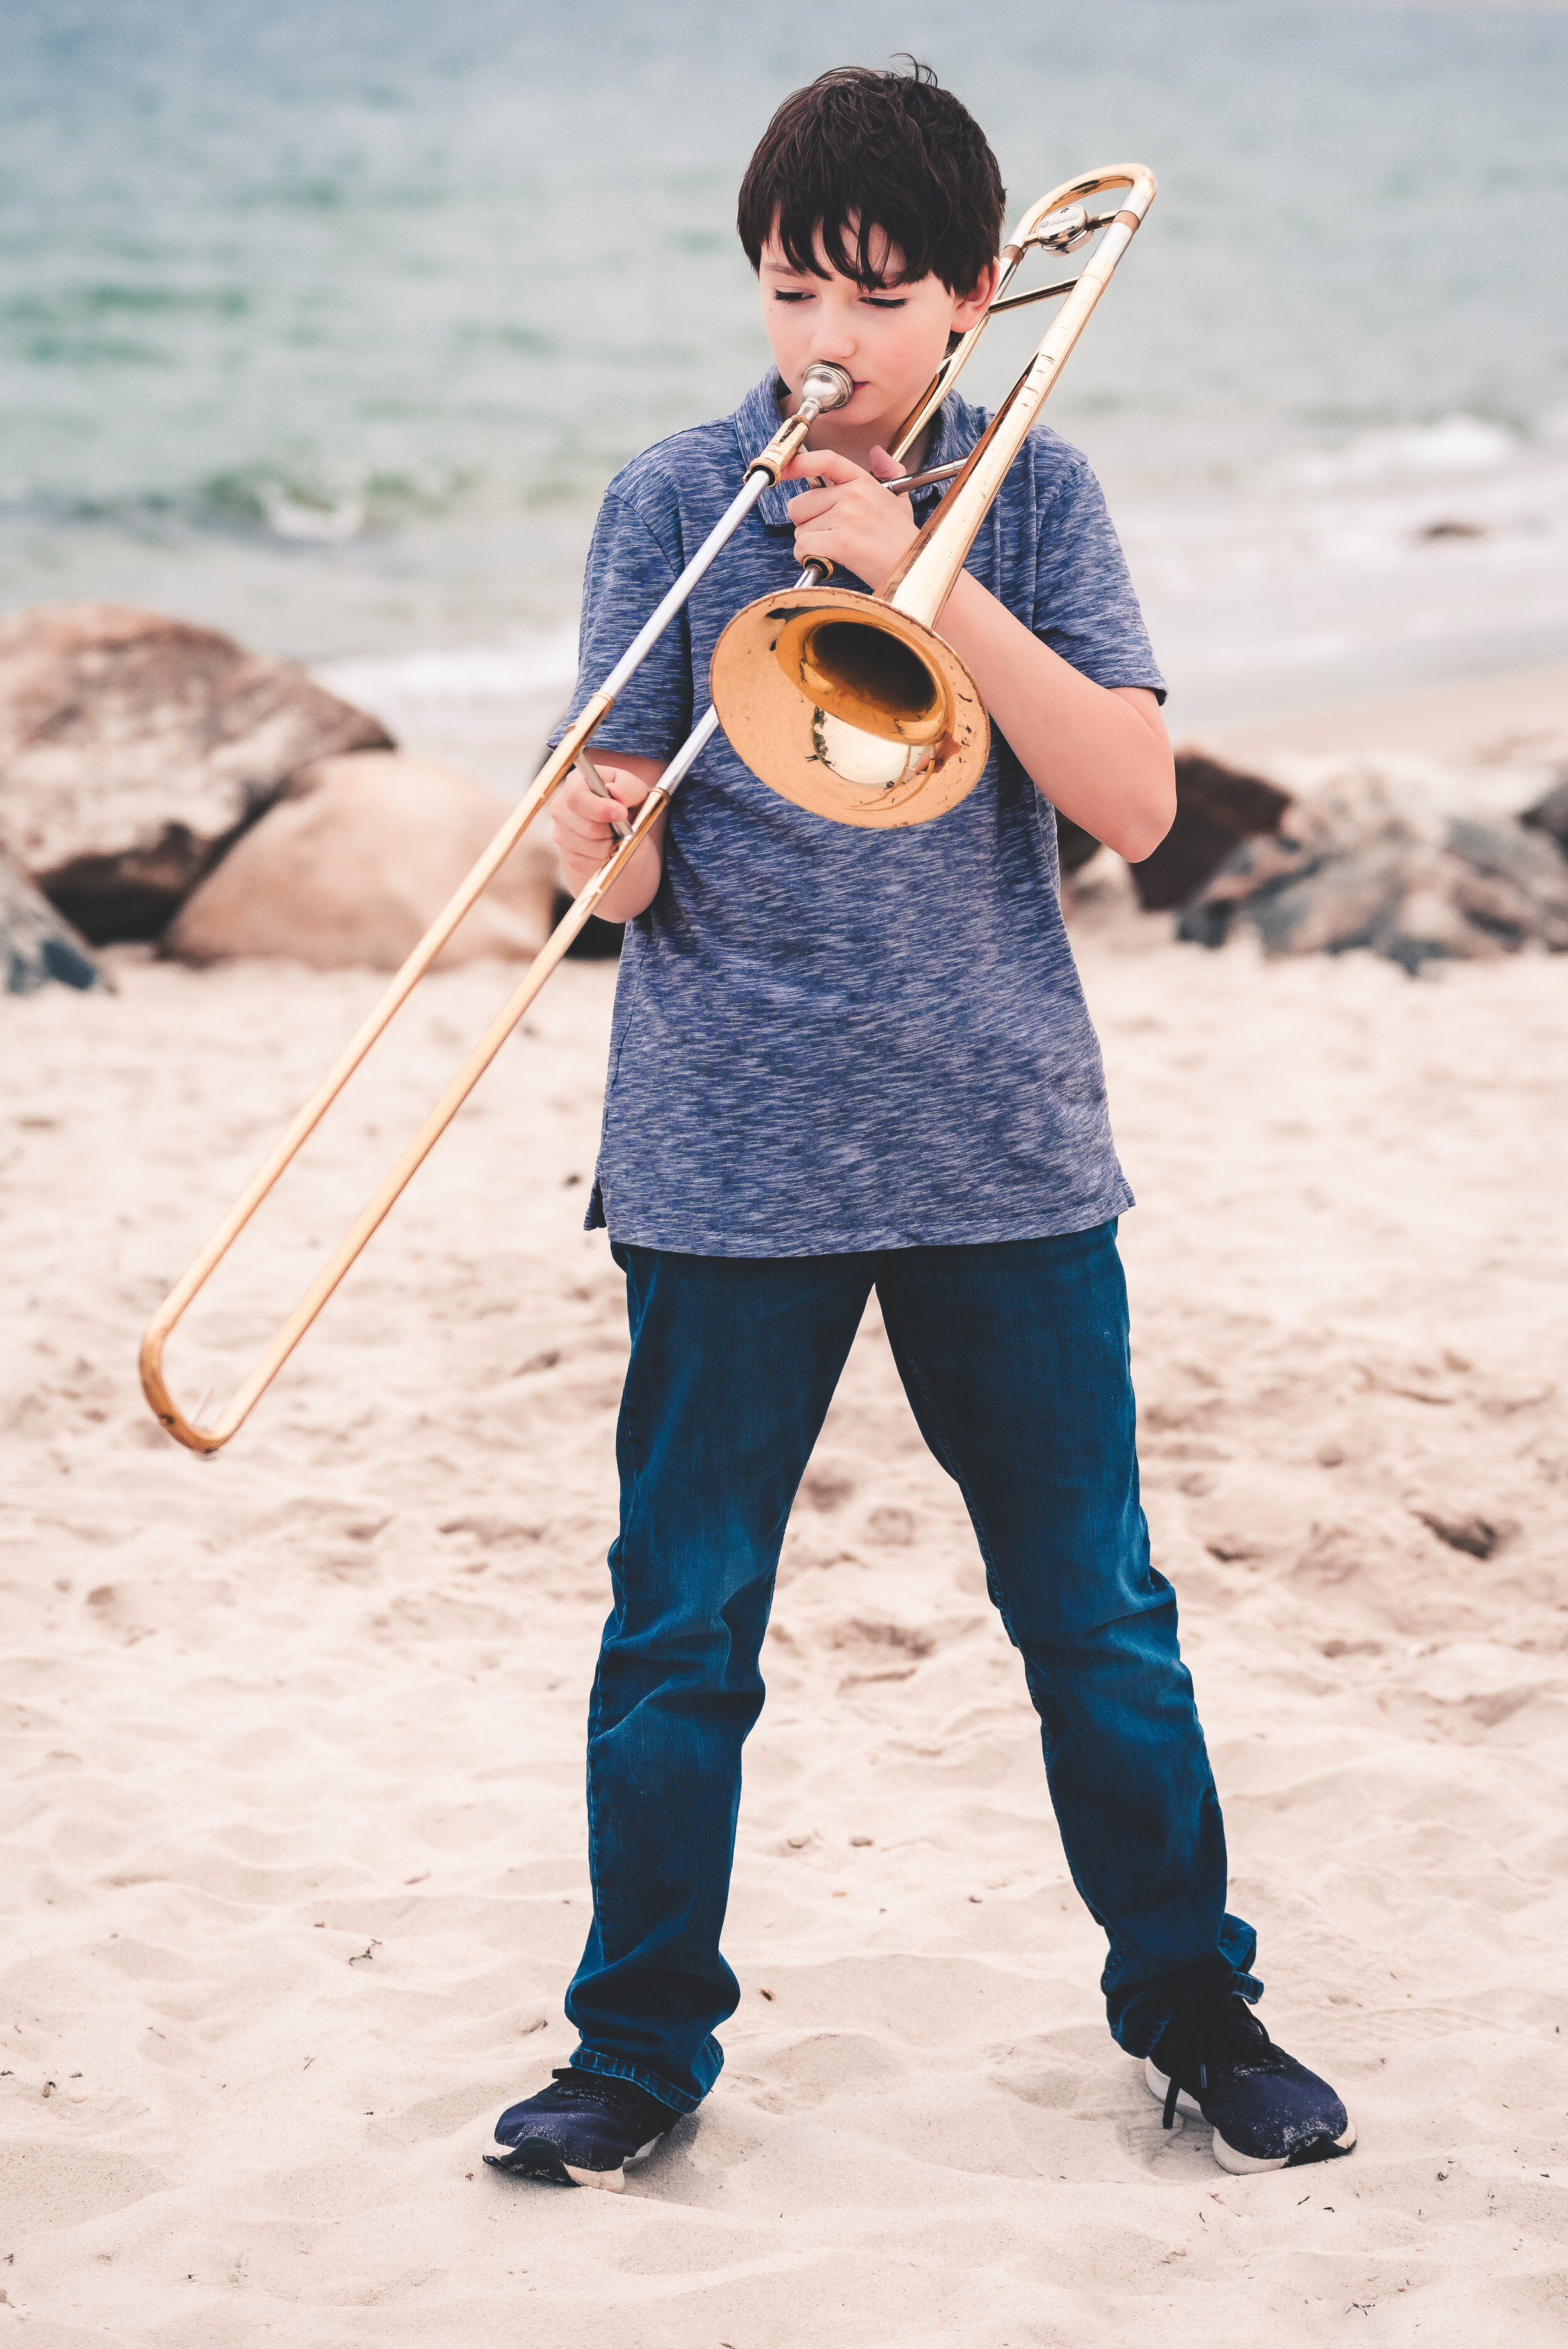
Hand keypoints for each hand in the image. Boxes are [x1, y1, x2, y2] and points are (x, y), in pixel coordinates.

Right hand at [551, 757, 652, 894]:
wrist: (621, 832)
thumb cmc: (627, 804)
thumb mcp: (635, 789)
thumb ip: (627, 788)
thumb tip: (615, 792)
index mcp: (575, 782)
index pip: (576, 796)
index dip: (599, 808)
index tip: (621, 813)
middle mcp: (561, 806)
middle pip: (587, 826)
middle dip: (611, 830)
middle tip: (624, 827)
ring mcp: (560, 832)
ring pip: (589, 847)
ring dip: (610, 845)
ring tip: (616, 836)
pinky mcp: (567, 855)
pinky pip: (587, 863)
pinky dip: (604, 859)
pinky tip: (609, 848)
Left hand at [780, 446, 918, 589]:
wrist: (912, 567)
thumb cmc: (902, 538)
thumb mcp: (899, 498)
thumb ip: (888, 471)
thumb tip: (877, 452)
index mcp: (863, 481)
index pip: (825, 461)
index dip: (798, 463)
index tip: (783, 470)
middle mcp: (853, 494)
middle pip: (800, 504)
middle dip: (806, 523)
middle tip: (829, 534)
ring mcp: (846, 517)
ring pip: (801, 530)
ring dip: (811, 543)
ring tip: (837, 549)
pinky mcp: (840, 542)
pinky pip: (803, 547)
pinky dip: (808, 558)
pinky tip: (827, 560)